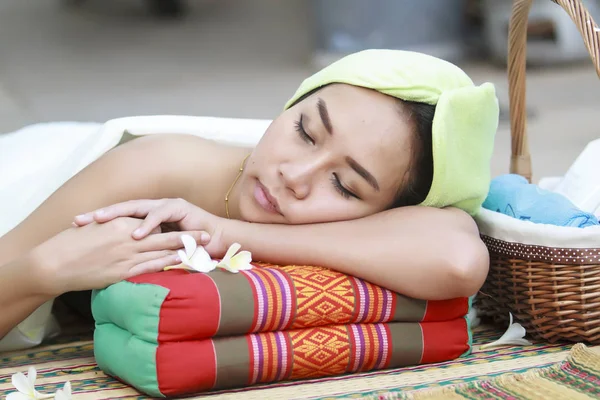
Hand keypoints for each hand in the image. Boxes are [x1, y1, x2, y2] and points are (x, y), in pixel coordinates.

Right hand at [31, 217, 206, 295]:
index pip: (153, 222)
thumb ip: (115, 227)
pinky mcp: (123, 271)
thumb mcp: (95, 228)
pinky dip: (168, 265)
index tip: (188, 225)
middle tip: (208, 235)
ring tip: (203, 252)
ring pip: (163, 252)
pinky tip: (181, 266)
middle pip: (166, 235)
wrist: (54, 263)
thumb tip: (129, 228)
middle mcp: (128, 237)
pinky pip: (151, 268)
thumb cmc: (70, 244)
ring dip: (184, 251)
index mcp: (122, 223)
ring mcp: (127, 255)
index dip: (172, 225)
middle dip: (189, 236)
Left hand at [73, 198, 227, 256]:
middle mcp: (153, 208)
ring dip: (118, 215)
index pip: (117, 219)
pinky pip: (160, 214)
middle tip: (79, 220)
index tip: (75, 230)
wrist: (217, 239)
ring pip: (137, 208)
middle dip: (100, 214)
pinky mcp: (179, 208)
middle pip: (121, 209)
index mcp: (146, 217)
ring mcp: (166, 206)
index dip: (97, 223)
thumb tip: (115, 263)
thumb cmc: (188, 248)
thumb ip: (141, 252)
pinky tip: (136, 233)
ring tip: (100, 221)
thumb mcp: (157, 251)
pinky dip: (148, 224)